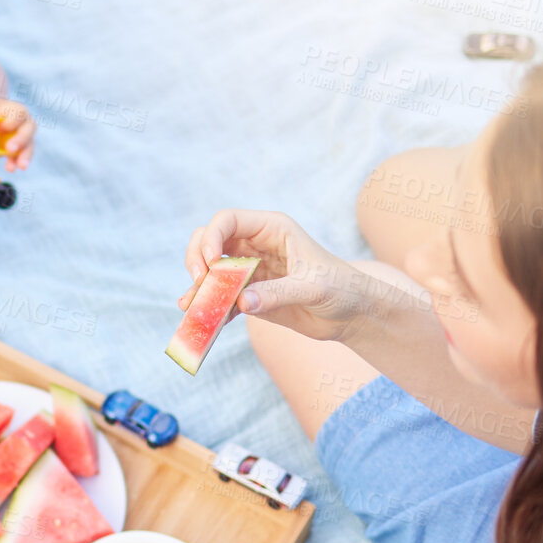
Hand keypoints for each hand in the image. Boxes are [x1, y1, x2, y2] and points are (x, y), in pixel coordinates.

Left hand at [0, 97, 34, 172]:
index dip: (14, 121)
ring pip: (28, 143)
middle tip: (10, 150)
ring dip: (24, 155)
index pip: (19, 112)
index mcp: (5, 108)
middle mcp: (15, 120)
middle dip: (23, 139)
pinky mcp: (13, 146)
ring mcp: (16, 133)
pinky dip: (16, 161)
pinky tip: (10, 168)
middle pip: (29, 127)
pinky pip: (19, 154)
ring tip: (18, 167)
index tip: (1, 128)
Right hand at [178, 209, 396, 342]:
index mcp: (271, 229)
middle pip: (208, 241)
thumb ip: (277, 293)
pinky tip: (202, 322)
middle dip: (196, 260)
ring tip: (191, 307)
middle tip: (198, 283)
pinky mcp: (247, 295)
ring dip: (198, 288)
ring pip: (209, 271)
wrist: (351, 315)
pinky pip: (219, 298)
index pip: (227, 221)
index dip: (211, 237)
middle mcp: (255, 246)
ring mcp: (249, 271)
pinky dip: (209, 308)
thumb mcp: (313, 287)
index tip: (209, 264)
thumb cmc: (341, 289)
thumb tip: (241, 302)